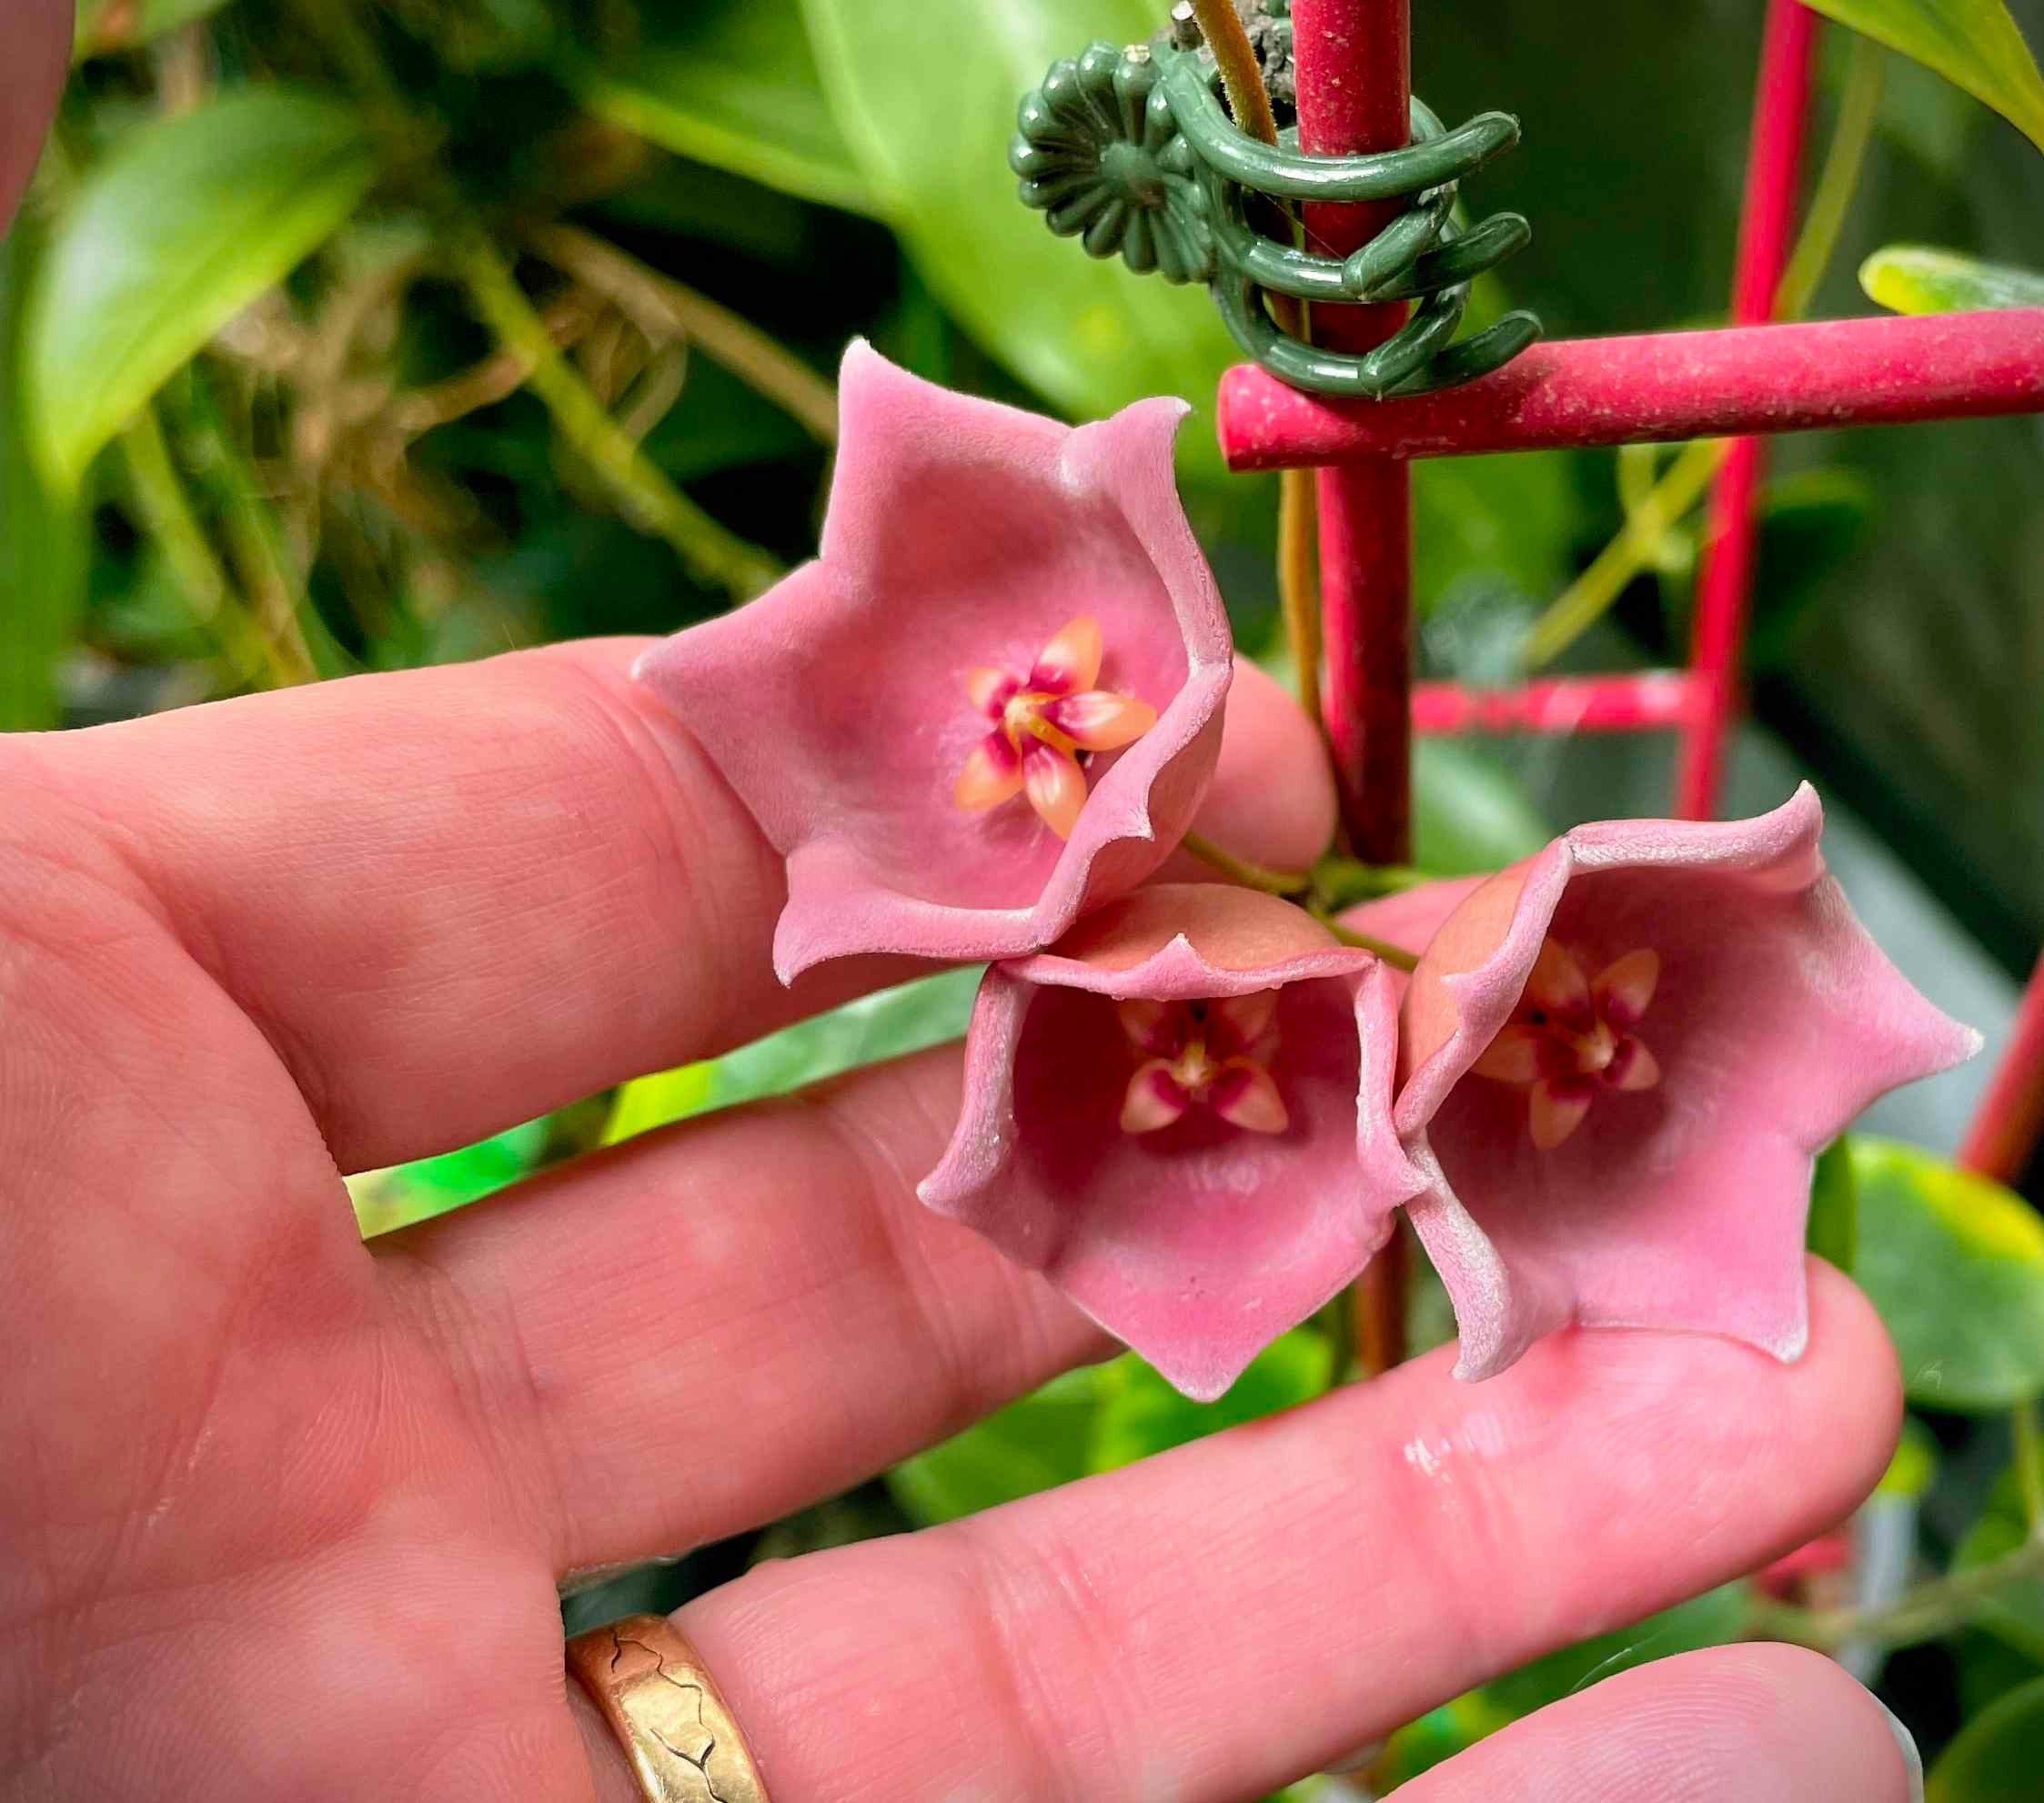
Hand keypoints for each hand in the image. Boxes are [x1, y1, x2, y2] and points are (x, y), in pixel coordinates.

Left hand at [4, 642, 1916, 1800]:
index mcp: (105, 1105)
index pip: (654, 877)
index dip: (990, 780)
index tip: (1267, 753)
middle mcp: (298, 1472)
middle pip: (913, 1261)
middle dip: (1276, 1126)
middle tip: (1600, 1048)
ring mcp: (450, 1788)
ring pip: (1062, 1649)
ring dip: (1440, 1513)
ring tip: (1778, 1384)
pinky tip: (1743, 1718)